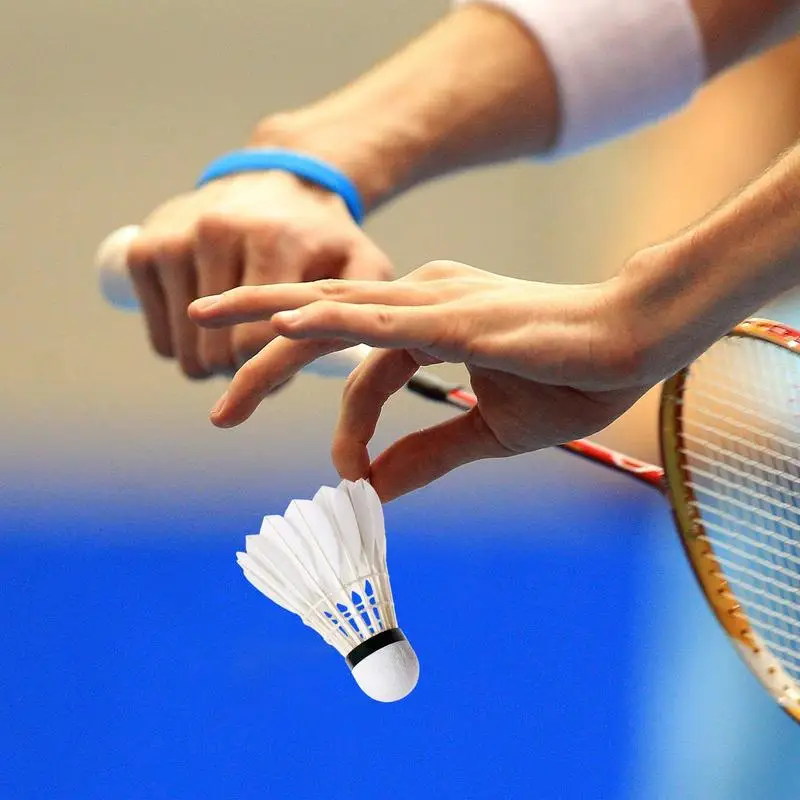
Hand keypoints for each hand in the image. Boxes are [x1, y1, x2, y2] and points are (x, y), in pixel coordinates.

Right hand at [126, 170, 391, 378]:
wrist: (278, 181)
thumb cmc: (325, 236)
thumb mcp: (361, 263)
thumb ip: (368, 308)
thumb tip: (357, 360)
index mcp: (272, 241)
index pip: (255, 342)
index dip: (272, 371)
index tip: (288, 368)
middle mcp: (214, 233)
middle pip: (215, 354)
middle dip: (241, 371)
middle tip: (265, 357)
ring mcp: (171, 240)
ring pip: (182, 354)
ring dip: (212, 364)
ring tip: (241, 343)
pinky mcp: (141, 250)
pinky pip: (158, 338)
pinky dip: (181, 348)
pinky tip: (209, 332)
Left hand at [188, 261, 656, 500]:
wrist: (635, 344)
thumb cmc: (571, 378)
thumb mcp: (487, 431)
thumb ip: (426, 454)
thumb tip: (371, 490)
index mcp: (430, 321)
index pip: (363, 371)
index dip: (348, 426)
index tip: (349, 478)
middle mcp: (423, 298)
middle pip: (325, 321)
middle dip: (263, 355)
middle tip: (217, 399)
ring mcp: (437, 300)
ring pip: (335, 306)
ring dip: (266, 316)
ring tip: (206, 320)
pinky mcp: (456, 315)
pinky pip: (379, 318)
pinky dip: (327, 320)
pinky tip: (279, 321)